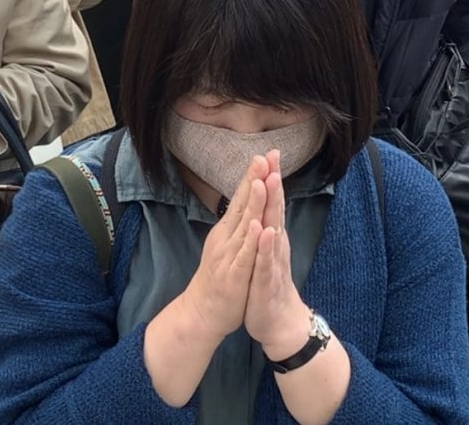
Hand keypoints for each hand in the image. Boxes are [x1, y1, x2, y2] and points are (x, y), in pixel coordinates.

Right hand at [181, 155, 269, 339]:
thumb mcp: (229, 245)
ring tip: (261, 181)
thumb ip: (237, 223)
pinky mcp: (234, 276)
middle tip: (262, 156)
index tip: (265, 155)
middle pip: (242, 205)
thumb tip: (246, 200)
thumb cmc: (220, 278)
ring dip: (253, 204)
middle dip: (253, 180)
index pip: (243, 199)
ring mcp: (229, 256)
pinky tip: (258, 226)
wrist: (203, 313)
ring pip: (244, 226)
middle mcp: (227, 239)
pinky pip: (244, 256)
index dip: (253, 177)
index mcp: (228, 231)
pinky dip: (251, 241)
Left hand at [244, 150, 311, 359]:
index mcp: (272, 236)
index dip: (269, 178)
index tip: (268, 152)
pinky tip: (266, 231)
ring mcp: (273, 260)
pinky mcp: (267, 280)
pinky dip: (266, 246)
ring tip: (272, 182)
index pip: (271, 202)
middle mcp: (276, 244)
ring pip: (273, 229)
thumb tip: (266, 205)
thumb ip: (267, 227)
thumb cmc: (268, 284)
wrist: (278, 322)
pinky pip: (267, 261)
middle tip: (273, 156)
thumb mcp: (266, 251)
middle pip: (275, 208)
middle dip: (274, 182)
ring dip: (273, 206)